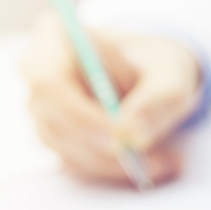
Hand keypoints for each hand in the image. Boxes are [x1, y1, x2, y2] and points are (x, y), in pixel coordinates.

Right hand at [21, 13, 202, 185]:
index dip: (80, 117)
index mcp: (56, 39)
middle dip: (102, 150)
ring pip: (66, 150)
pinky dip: (115, 170)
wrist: (156, 76)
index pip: (48, 84)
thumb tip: (133, 134)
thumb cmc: (158, 64)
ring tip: (165, 163)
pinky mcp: (59, 138)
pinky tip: (154, 165)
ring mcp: (44, 110)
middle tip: (149, 162)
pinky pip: (79, 164)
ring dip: (115, 165)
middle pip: (53, 122)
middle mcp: (39, 75)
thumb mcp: (171, 73)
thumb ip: (158, 98)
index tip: (120, 140)